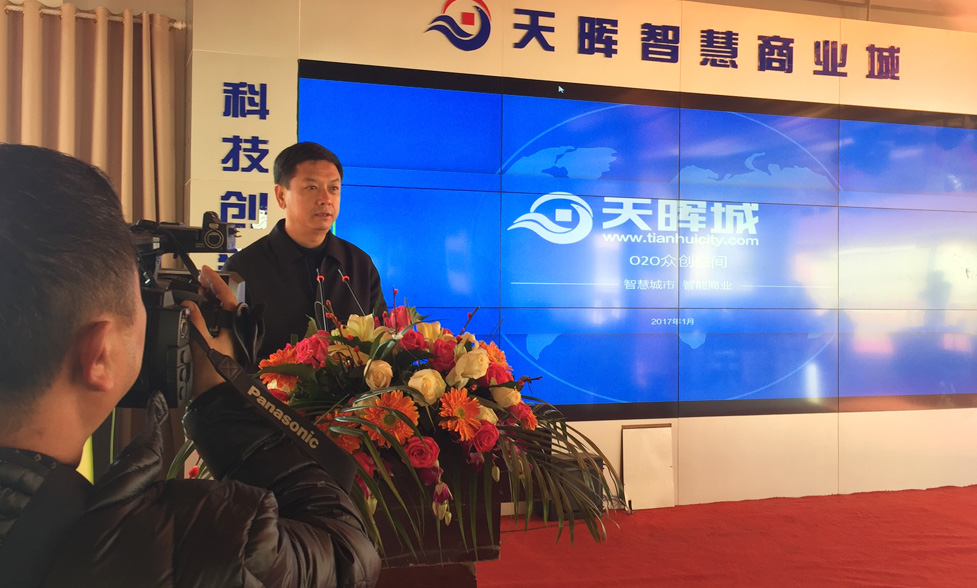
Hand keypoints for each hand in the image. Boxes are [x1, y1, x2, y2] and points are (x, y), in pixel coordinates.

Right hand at [183, 265, 238, 397]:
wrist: (213, 397)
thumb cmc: (212, 374)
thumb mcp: (202, 344)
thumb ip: (195, 322)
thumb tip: (188, 304)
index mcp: (233, 327)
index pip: (227, 298)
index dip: (216, 283)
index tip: (205, 271)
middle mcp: (232, 330)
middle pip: (224, 304)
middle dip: (212, 289)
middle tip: (199, 277)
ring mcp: (226, 338)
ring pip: (218, 313)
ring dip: (208, 300)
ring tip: (197, 288)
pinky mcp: (218, 346)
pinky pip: (212, 323)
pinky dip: (204, 313)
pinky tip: (195, 310)